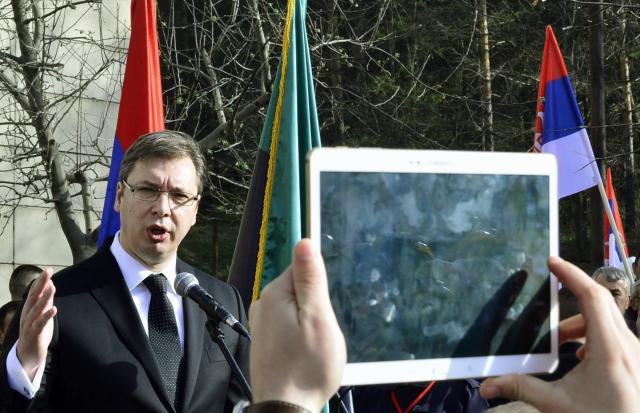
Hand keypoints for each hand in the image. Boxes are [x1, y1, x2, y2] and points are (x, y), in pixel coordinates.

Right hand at [16, 268, 56, 379]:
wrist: (27, 354)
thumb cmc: (36, 331)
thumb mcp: (41, 313)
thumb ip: (45, 300)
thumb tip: (50, 284)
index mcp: (29, 308)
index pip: (34, 292)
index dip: (40, 281)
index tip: (48, 270)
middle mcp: (27, 314)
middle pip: (34, 297)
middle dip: (41, 284)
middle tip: (48, 271)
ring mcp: (29, 324)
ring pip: (37, 309)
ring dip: (44, 297)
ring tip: (52, 287)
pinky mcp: (34, 334)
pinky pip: (40, 324)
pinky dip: (46, 316)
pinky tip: (54, 309)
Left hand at [248, 239, 345, 411]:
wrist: (285, 409)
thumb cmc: (306, 368)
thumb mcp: (317, 318)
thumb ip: (310, 279)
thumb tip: (304, 242)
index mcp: (275, 294)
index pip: (303, 268)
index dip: (320, 287)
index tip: (323, 309)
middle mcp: (263, 304)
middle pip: (300, 289)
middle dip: (317, 306)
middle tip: (321, 333)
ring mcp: (263, 323)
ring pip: (297, 309)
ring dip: (310, 323)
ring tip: (314, 347)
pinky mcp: (266, 340)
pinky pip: (290, 325)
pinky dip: (301, 335)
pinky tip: (305, 354)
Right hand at [480, 256, 639, 412]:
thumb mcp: (558, 405)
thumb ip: (522, 388)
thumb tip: (487, 385)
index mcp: (610, 349)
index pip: (592, 297)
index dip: (571, 275)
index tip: (551, 261)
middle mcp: (628, 346)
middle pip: (600, 302)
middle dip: (572, 293)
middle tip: (548, 286)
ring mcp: (635, 353)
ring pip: (607, 320)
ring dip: (580, 322)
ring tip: (558, 341)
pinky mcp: (636, 362)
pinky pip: (614, 335)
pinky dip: (593, 334)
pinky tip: (580, 357)